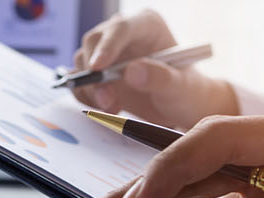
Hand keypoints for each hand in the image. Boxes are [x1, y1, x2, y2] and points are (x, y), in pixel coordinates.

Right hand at [70, 10, 237, 128]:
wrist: (176, 106)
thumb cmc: (184, 91)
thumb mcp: (180, 87)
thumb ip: (161, 78)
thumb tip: (132, 71)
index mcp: (146, 25)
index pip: (121, 28)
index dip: (107, 46)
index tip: (98, 68)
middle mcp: (122, 34)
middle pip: (94, 43)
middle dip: (94, 73)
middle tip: (106, 99)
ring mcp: (107, 53)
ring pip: (82, 63)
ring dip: (91, 88)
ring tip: (113, 107)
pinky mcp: (97, 73)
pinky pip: (80, 81)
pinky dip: (86, 96)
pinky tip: (106, 107)